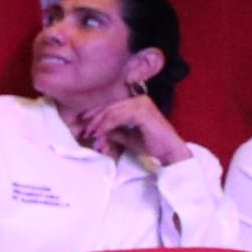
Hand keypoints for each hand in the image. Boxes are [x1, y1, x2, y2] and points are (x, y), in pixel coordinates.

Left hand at [72, 90, 186, 167]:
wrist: (168, 151)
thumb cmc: (149, 144)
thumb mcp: (126, 135)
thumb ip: (112, 130)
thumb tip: (95, 130)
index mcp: (136, 103)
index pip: (111, 105)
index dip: (95, 114)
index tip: (83, 123)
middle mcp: (139, 99)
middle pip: (109, 107)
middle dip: (94, 120)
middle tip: (84, 131)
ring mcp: (141, 104)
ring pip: (111, 112)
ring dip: (98, 124)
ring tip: (90, 134)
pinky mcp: (142, 111)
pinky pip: (117, 117)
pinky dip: (106, 126)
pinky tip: (99, 133)